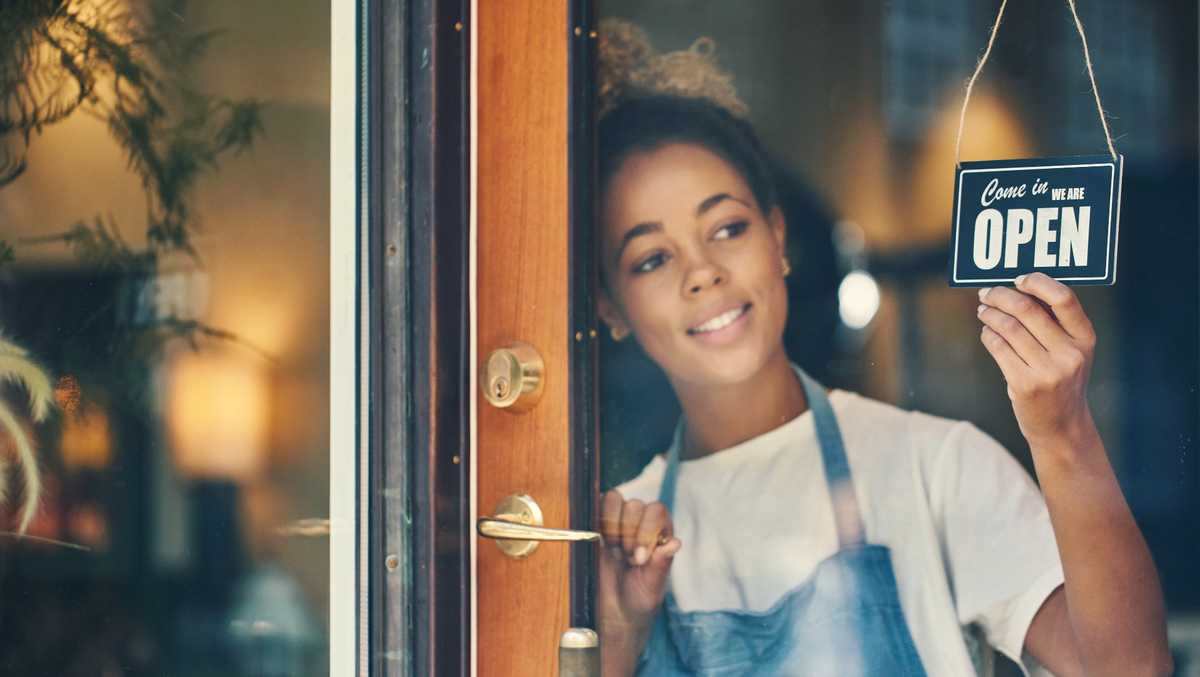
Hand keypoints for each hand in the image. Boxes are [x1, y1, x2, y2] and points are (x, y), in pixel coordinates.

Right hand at [597, 490, 680, 653]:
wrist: (612, 613)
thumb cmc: (639, 600)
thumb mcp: (653, 586)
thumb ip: (662, 564)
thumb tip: (675, 543)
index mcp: (661, 532)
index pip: (656, 510)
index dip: (646, 530)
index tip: (640, 558)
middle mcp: (641, 522)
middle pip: (635, 505)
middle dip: (628, 533)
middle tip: (627, 559)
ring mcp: (618, 522)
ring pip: (614, 500)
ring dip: (612, 527)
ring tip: (614, 552)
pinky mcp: (596, 525)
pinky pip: (595, 507)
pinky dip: (597, 523)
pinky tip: (601, 546)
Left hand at [976, 272, 1097, 448]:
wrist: (1061, 427)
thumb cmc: (1061, 380)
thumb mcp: (1071, 351)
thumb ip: (1054, 324)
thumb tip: (1016, 287)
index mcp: (1085, 338)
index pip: (1063, 298)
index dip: (1038, 282)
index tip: (1018, 279)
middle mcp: (1070, 353)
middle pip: (1028, 309)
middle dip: (1001, 296)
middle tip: (987, 293)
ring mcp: (1048, 371)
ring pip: (1008, 327)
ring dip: (990, 314)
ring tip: (983, 311)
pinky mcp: (1026, 385)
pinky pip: (998, 347)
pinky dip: (988, 334)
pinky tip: (987, 332)